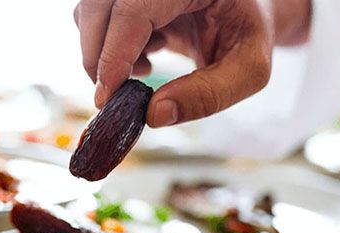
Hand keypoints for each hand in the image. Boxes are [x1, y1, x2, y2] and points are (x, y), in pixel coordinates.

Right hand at [74, 0, 274, 126]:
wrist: (245, 13)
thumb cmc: (249, 33)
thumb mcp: (249, 69)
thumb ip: (208, 94)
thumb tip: (152, 115)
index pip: (133, 9)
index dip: (113, 54)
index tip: (107, 97)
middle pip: (98, 6)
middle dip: (96, 56)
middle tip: (113, 94)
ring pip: (90, 12)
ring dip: (101, 51)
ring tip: (141, 69)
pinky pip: (98, 18)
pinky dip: (107, 47)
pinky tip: (143, 58)